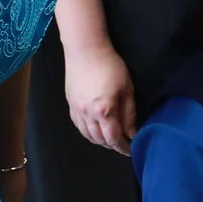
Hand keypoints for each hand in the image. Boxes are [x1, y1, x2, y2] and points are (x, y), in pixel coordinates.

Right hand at [63, 35, 136, 154]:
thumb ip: (129, 114)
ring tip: (111, 140)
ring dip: (100, 141)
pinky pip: (78, 126)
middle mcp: (88, 114)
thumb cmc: (111, 66)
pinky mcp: (70, 104)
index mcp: (104, 111)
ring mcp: (76, 110)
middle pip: (100, 139)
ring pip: (87, 135)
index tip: (132, 150)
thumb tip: (132, 133)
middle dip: (112, 146)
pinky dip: (88, 133)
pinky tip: (95, 131)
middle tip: (123, 145)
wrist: (86, 50)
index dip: (123, 147)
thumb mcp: (127, 89)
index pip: (114, 138)